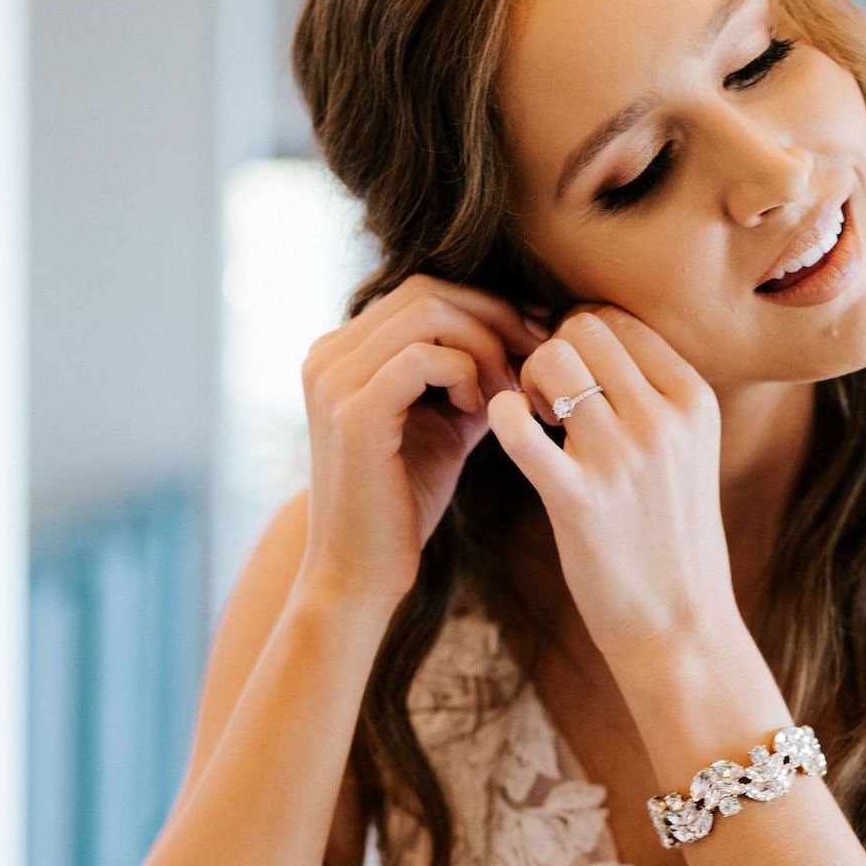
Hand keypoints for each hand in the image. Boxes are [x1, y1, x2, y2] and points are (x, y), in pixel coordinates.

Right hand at [295, 273, 548, 610]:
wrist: (360, 574)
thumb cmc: (402, 506)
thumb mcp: (444, 427)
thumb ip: (470, 379)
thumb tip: (522, 340)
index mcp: (342, 353)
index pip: (423, 293)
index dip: (486, 307)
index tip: (534, 339)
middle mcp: (328, 355)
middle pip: (427, 291)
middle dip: (494, 317)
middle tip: (537, 354)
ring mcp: (334, 380)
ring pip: (428, 314)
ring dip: (486, 345)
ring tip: (509, 391)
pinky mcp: (353, 412)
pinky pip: (424, 358)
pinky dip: (467, 374)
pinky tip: (481, 411)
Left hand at [483, 304, 740, 668]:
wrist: (682, 627)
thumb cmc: (673, 539)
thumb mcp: (689, 453)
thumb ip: (654, 397)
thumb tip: (593, 342)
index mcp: (694, 399)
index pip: (619, 319)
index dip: (579, 338)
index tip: (571, 379)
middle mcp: (664, 419)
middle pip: (583, 328)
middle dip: (551, 352)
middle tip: (546, 402)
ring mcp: (624, 458)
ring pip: (551, 360)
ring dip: (527, 382)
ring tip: (536, 424)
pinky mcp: (580, 500)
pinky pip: (518, 426)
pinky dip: (502, 417)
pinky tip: (510, 435)